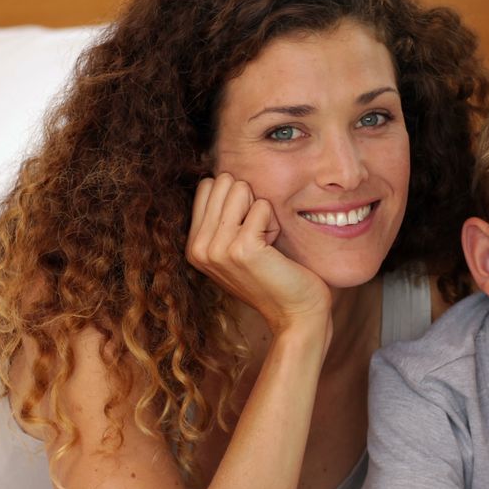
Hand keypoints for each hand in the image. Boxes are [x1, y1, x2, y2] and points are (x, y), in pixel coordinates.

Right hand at [187, 173, 331, 334]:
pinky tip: (274, 250)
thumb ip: (223, 216)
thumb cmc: (274, 273)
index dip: (236, 200)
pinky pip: (262, 207)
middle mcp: (198, 248)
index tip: (247, 231)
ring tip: (266, 244)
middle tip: (259, 238)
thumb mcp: (237, 244)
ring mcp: (217, 249)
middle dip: (249, 203)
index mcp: (193, 245)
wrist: (296, 312)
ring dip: (262, 213)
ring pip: (241, 189)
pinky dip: (274, 223)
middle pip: (224, 182)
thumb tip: (224, 175)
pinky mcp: (242, 249)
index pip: (208, 185)